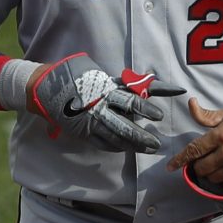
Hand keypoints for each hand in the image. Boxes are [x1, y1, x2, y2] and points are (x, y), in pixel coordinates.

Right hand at [30, 53, 184, 153]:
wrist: (43, 87)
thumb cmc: (73, 75)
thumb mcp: (97, 73)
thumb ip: (119, 82)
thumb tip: (142, 87)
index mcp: (107, 87)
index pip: (138, 91)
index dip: (160, 91)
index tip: (178, 92)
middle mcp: (101, 104)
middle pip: (128, 121)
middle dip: (144, 132)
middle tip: (157, 141)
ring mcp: (91, 120)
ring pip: (117, 136)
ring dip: (134, 144)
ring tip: (149, 149)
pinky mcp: (83, 131)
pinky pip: (103, 143)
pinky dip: (116, 147)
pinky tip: (126, 150)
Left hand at [167, 98, 222, 190]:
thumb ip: (207, 115)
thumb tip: (191, 103)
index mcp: (221, 135)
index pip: (194, 150)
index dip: (180, 160)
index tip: (171, 167)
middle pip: (201, 169)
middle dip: (200, 165)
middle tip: (207, 159)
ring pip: (213, 179)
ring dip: (213, 173)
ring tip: (222, 163)